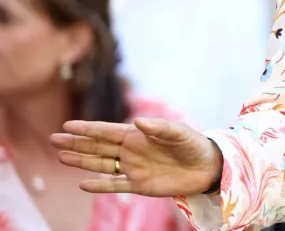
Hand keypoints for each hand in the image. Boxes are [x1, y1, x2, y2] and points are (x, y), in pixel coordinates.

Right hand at [50, 118, 221, 196]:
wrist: (207, 167)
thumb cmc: (194, 144)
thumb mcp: (179, 133)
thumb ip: (159, 127)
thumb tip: (138, 121)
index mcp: (139, 135)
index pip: (107, 131)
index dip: (87, 128)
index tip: (67, 125)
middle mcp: (132, 150)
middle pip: (98, 147)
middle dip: (76, 143)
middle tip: (53, 139)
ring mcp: (134, 168)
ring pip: (102, 164)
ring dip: (82, 161)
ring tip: (61, 157)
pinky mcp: (140, 185)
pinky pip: (116, 186)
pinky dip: (100, 186)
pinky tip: (83, 184)